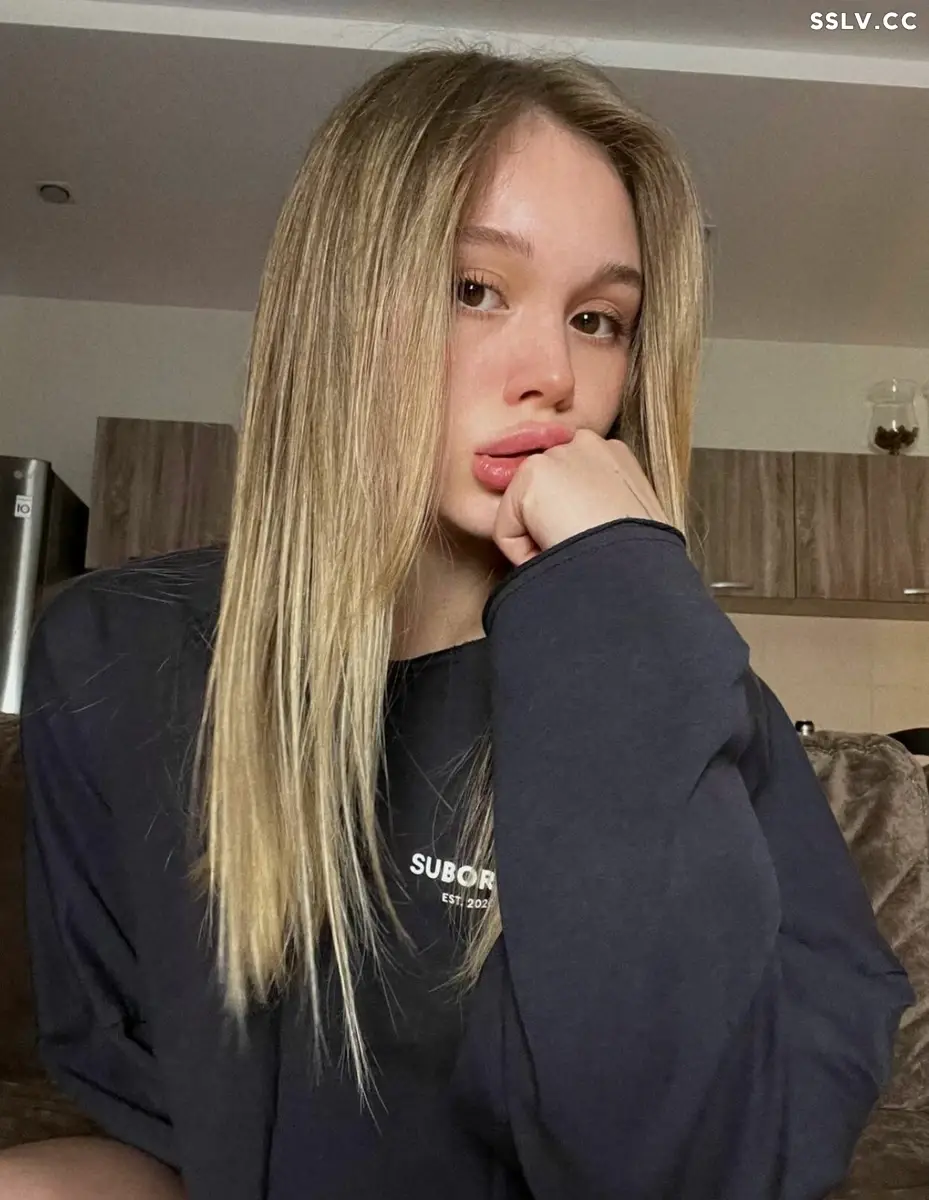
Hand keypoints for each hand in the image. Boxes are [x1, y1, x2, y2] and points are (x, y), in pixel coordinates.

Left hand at [493, 429, 670, 566]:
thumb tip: (580, 524)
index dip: (571, 523)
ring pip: (523, 516)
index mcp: (613, 455)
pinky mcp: (531, 475)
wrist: (634, 566)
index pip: (569, 488)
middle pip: (544, 498)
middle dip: (551, 527)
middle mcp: (585, 442)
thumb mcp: (631, 522)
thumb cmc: (640, 559)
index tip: (589, 544)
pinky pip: (507, 533)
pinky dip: (523, 554)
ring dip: (540, 541)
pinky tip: (556, 552)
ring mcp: (557, 455)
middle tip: (579, 550)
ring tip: (572, 551)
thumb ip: (603, 508)